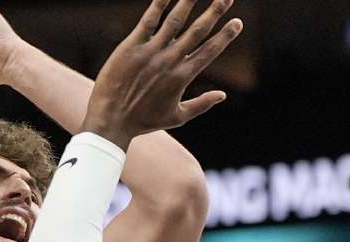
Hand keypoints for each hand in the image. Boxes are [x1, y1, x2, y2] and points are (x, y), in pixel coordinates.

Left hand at [82, 0, 242, 149]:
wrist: (111, 120)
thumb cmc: (144, 121)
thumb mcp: (177, 117)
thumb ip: (201, 104)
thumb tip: (223, 95)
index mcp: (183, 76)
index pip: (209, 51)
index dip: (225, 36)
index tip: (237, 22)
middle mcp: (170, 61)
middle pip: (197, 31)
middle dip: (215, 12)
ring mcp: (151, 51)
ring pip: (175, 20)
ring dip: (189, 1)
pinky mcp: (132, 46)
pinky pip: (149, 20)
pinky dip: (159, 4)